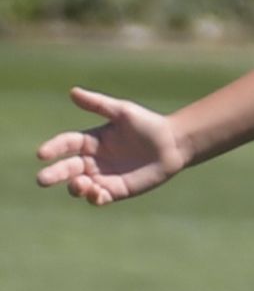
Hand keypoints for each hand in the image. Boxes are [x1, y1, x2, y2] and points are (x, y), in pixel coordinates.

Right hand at [36, 86, 187, 205]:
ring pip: (80, 186)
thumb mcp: (122, 112)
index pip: (66, 144)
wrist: (173, 144)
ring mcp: (104, 176)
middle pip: (67, 168)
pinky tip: (96, 192)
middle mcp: (94, 159)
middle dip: (54, 174)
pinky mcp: (117, 191)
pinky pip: (99, 198)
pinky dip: (94, 198)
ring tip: (80, 184)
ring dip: (75, 187)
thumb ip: (97, 104)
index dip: (54, 148)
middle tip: (42, 180)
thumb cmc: (148, 124)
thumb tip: (72, 92)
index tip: (42, 153)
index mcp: (91, 140)